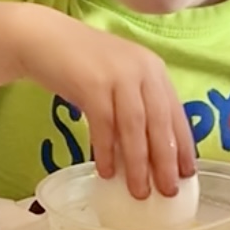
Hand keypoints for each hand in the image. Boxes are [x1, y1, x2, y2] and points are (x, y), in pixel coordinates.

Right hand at [20, 10, 194, 198]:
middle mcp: (142, 70)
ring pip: (134, 127)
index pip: (175, 113)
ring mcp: (117, 75)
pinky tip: (106, 172)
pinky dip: (106, 151)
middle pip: (159, 122)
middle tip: (168, 191)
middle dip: (165, 161)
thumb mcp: (118, 80)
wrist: (43, 38)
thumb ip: (136, 106)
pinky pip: (104, 125)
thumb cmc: (82, 65)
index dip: (183, 145)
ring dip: (138, 163)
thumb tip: (149, 154)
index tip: (187, 174)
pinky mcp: (92, 83)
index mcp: (154, 70)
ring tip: (139, 191)